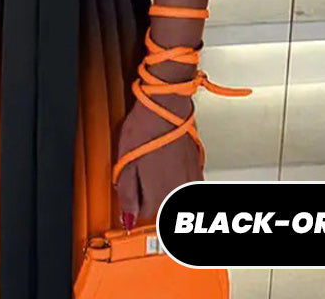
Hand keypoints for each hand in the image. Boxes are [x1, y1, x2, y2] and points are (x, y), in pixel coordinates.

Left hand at [116, 92, 202, 227]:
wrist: (166, 106)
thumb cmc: (146, 128)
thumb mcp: (126, 163)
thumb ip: (128, 196)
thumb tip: (128, 219)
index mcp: (160, 196)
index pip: (143, 212)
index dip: (134, 196)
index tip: (131, 183)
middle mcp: (179, 193)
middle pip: (160, 206)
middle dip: (149, 192)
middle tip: (142, 169)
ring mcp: (192, 182)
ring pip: (173, 195)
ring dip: (164, 185)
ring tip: (155, 162)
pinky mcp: (198, 169)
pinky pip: (185, 184)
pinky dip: (176, 178)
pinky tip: (168, 161)